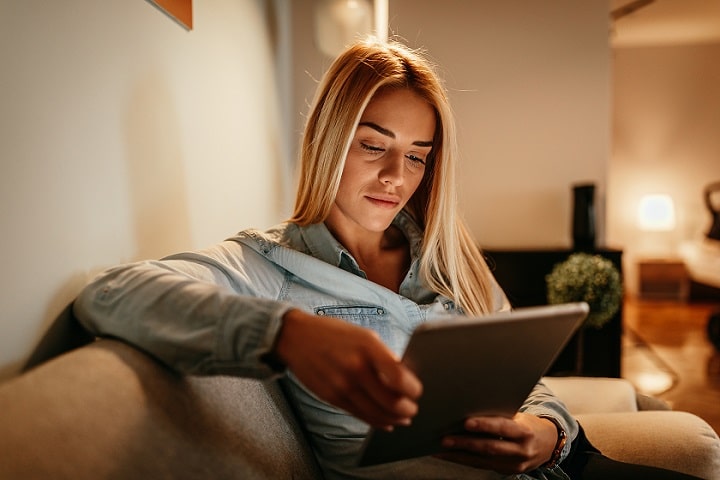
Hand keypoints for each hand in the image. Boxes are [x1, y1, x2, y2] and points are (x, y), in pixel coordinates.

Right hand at [274, 308, 422, 429]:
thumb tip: (405, 377)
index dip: (413, 390)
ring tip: (404, 417)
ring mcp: (342, 386)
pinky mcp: (332, 398)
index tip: (417, 391)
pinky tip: (386, 421)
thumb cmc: (333, 334)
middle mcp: (355, 368)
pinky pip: (360, 416)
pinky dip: (377, 421)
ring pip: (377, 414)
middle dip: (408, 409)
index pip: (399, 377)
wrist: (295, 337)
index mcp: (367, 347)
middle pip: (392, 402)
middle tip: (413, 408)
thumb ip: (383, 356)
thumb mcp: (363, 335)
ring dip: (395, 418)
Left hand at [433, 412, 557, 473]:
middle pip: (489, 447)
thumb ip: (500, 415)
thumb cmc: (527, 424)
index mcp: (525, 432)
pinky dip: (464, 460)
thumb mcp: (520, 417)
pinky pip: (481, 465)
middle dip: (465, 443)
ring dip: (459, 455)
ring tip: (440, 449)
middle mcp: (521, 450)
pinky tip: (450, 455)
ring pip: (482, 460)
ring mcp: (514, 464)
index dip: (485, 425)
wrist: (548, 444)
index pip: (503, 427)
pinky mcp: (505, 471)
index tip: (466, 422)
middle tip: (444, 439)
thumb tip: (471, 405)